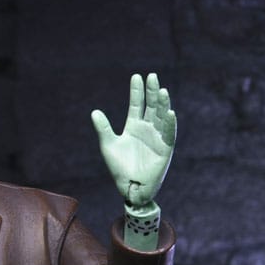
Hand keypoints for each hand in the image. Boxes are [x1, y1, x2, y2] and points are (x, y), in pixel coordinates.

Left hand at [91, 73, 175, 207]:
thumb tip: (94, 112)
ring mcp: (157, 137)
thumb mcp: (109, 146)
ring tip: (162, 91)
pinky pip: (169, 134)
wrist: (130, 187)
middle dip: (152, 91)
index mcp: (134, 126)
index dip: (137, 91)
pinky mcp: (165, 149)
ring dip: (163, 104)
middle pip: (152, 106)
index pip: (137, 104)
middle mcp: (147, 129)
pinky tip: (170, 113)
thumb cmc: (119, 168)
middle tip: (152, 76)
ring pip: (162, 117)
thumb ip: (103, 129)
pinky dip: (170, 124)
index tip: (137, 76)